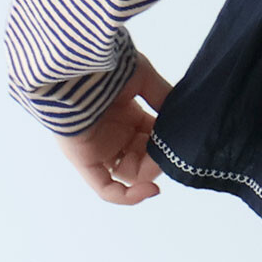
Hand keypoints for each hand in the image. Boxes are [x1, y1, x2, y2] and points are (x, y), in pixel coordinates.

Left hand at [53, 50, 172, 204]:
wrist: (76, 66)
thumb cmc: (109, 67)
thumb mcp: (143, 78)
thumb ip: (163, 97)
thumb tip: (184, 113)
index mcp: (126, 115)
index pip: (152, 138)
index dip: (167, 142)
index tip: (182, 139)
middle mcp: (113, 134)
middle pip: (142, 157)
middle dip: (159, 156)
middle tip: (172, 149)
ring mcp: (99, 149)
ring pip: (128, 173)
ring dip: (148, 170)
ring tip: (160, 157)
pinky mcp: (86, 161)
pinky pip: (106, 189)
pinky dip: (128, 196)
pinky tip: (150, 191)